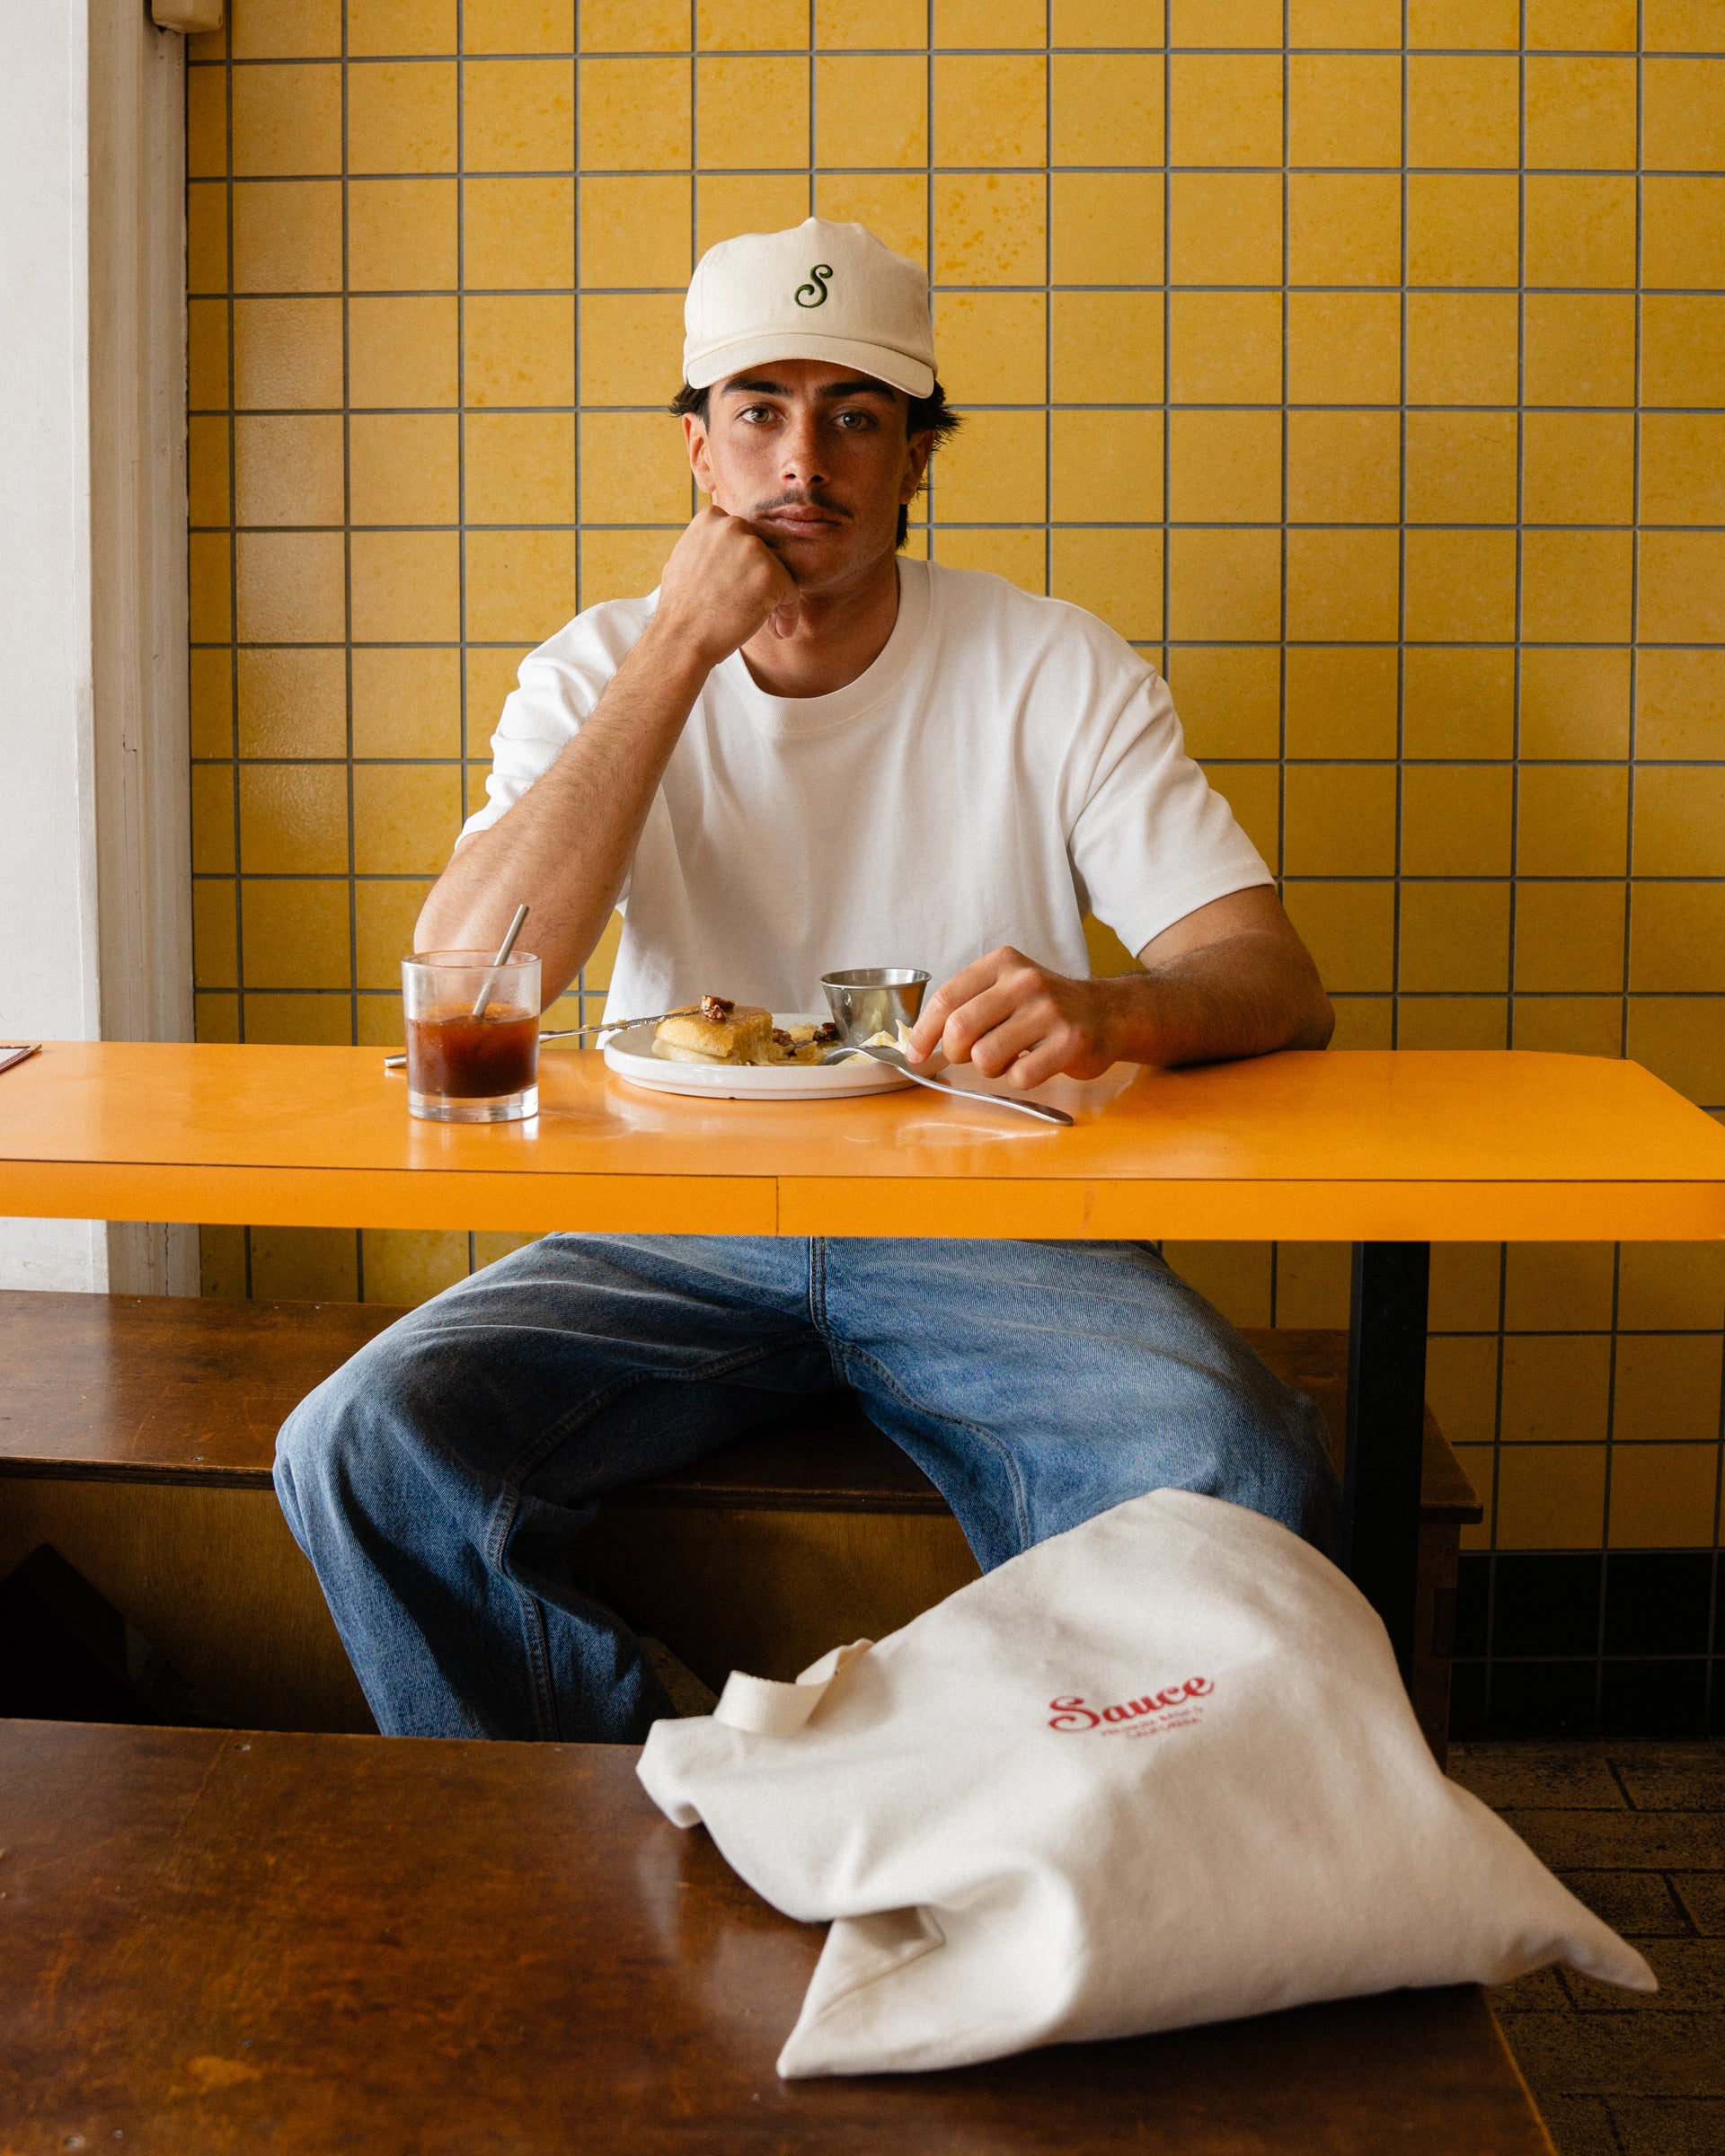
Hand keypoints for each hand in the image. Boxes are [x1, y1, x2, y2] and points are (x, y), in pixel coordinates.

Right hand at [653, 505, 800, 665]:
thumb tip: (719, 544)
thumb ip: (707, 545)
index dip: (744, 567)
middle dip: (760, 581)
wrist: (680, 637)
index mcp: (711, 518)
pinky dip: (788, 614)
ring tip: (764, 623)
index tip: (740, 591)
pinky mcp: (770, 573)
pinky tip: (779, 631)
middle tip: (751, 609)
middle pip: (763, 554)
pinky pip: (792, 593)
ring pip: (779, 573)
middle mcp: (733, 525)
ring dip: (775, 599)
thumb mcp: (684, 558)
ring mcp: (753, 548)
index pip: (743, 539)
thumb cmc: (680, 608)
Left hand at [908, 948, 1119, 1087]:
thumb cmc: (1044, 1006)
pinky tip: (1035, 1063)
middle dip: (956, 1053)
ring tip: (1010, 1056)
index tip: (916, 1054)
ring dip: (991, 1068)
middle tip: (971, 1056)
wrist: (1107, 1013)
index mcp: (1002, 964)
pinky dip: (1020, 1078)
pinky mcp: (1069, 1043)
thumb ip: (965, 1006)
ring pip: (986, 1058)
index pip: (946, 999)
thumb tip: (918, 1043)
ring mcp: (1050, 1012)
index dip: (924, 1033)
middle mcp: (1025, 982)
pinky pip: (1020, 1076)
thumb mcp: (1005, 987)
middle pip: (960, 1031)